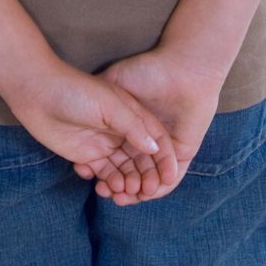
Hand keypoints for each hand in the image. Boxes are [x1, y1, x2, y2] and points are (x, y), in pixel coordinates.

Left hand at [7, 61, 179, 202]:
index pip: (156, 138)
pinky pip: (105, 174)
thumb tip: (155, 148)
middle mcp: (122, 130)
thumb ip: (133, 127)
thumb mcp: (109, 105)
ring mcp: (105, 143)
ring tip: (124, 191)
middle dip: (146, 175)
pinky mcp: (87, 155)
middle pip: (142, 158)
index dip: (165, 158)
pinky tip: (106, 186)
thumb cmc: (75, 91)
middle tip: (145, 190)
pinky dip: (108, 182)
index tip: (169, 177)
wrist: (38, 93)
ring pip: (125, 169)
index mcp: (132, 114)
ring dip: (128, 182)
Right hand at [80, 47, 225, 205]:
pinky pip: (171, 178)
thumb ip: (100, 101)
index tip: (87, 175)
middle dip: (116, 184)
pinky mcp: (184, 152)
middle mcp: (146, 138)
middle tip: (103, 192)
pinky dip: (157, 190)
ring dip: (133, 190)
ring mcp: (167, 148)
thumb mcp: (115, 82)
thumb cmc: (147, 70)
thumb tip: (81, 117)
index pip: (115, 153)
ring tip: (118, 196)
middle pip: (129, 169)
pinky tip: (141, 194)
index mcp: (129, 124)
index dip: (102, 166)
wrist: (183, 68)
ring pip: (147, 176)